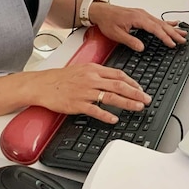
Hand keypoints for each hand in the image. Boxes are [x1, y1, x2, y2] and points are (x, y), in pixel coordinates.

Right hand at [31, 63, 150, 123]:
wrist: (42, 84)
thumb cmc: (61, 78)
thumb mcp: (82, 69)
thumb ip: (98, 73)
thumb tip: (114, 78)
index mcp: (94, 69)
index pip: (118, 75)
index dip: (132, 82)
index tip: (140, 88)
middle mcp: (91, 79)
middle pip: (119, 86)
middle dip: (136, 93)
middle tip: (146, 99)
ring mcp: (85, 92)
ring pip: (111, 97)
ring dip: (127, 103)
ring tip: (138, 107)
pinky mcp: (77, 104)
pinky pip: (95, 110)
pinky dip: (106, 115)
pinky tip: (114, 119)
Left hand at [89, 2, 186, 50]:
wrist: (101, 11)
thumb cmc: (107, 20)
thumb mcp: (116, 34)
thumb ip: (130, 41)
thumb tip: (141, 48)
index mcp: (137, 18)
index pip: (155, 29)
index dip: (165, 37)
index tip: (172, 43)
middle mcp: (142, 15)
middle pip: (161, 25)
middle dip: (173, 33)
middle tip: (183, 39)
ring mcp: (143, 14)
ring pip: (161, 22)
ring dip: (172, 28)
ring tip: (183, 33)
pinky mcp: (142, 15)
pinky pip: (156, 19)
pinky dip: (166, 22)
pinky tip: (173, 23)